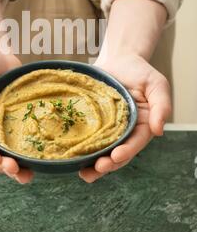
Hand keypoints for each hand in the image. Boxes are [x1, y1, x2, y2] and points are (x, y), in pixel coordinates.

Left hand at [79, 54, 171, 182]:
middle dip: (108, 164)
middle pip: (118, 154)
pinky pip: (87, 138)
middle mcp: (124, 132)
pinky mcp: (92, 124)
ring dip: (93, 165)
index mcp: (142, 126)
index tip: (116, 156)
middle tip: (98, 168)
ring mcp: (107, 129)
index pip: (135, 143)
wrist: (119, 59)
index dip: (127, 151)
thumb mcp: (156, 85)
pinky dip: (80, 149)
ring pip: (101, 152)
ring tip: (84, 173)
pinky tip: (70, 157)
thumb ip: (161, 106)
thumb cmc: (140, 71)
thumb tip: (159, 130)